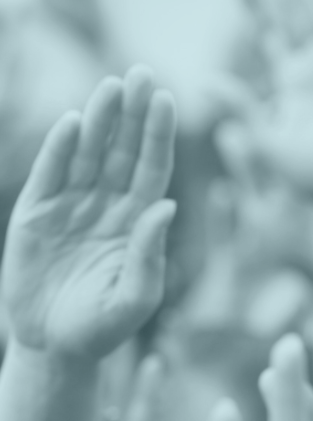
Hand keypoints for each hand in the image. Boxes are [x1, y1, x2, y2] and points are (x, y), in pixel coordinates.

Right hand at [2, 67, 176, 361]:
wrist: (53, 347)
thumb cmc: (103, 326)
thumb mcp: (135, 297)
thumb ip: (150, 254)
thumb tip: (168, 207)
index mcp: (138, 217)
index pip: (153, 165)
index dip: (159, 133)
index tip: (168, 98)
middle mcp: (108, 203)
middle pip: (123, 149)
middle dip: (132, 112)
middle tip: (141, 72)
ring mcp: (72, 206)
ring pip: (89, 154)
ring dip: (99, 120)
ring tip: (111, 86)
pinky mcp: (36, 215)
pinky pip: (51, 175)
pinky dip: (59, 149)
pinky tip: (71, 122)